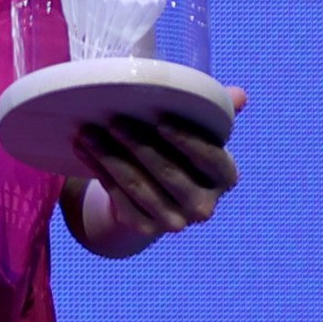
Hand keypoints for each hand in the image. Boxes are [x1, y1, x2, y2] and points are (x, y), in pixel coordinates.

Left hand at [76, 85, 245, 240]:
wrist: (157, 191)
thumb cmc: (179, 149)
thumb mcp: (198, 131)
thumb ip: (216, 111)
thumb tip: (240, 94)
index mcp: (225, 176)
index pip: (210, 158)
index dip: (186, 141)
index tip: (160, 119)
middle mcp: (204, 204)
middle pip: (169, 173)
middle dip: (138, 145)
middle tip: (113, 120)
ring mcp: (176, 220)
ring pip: (139, 187)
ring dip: (110, 157)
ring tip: (87, 131)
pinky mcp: (146, 227)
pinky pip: (118, 198)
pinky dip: (99, 171)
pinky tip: (82, 148)